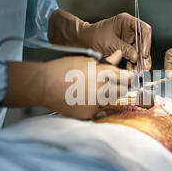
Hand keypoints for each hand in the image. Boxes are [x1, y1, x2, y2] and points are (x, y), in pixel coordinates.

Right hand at [2, 51, 132, 118]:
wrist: (43, 85)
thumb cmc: (62, 69)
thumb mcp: (85, 60)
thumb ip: (105, 61)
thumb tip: (119, 55)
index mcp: (101, 74)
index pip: (125, 77)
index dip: (128, 77)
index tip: (128, 78)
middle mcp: (100, 90)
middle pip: (123, 91)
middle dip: (120, 87)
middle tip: (113, 85)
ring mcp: (95, 104)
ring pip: (112, 102)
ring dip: (109, 97)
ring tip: (96, 91)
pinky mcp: (87, 114)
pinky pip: (100, 112)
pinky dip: (98, 108)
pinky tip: (89, 101)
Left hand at [81, 12, 151, 70]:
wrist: (84, 41)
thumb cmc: (94, 36)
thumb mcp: (110, 43)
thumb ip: (124, 49)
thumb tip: (136, 56)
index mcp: (126, 21)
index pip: (143, 29)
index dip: (146, 41)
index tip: (143, 53)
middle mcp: (129, 30)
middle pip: (143, 41)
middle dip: (144, 54)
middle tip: (144, 65)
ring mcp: (128, 39)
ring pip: (139, 50)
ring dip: (140, 61)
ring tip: (140, 69)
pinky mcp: (126, 48)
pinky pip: (133, 56)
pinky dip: (134, 63)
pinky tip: (133, 69)